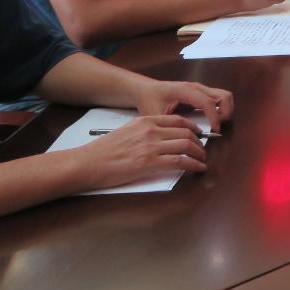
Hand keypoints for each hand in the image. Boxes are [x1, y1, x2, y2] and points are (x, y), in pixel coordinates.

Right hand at [72, 115, 210, 188]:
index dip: (193, 128)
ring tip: (202, 160)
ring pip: (186, 145)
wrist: (87, 163)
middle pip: (186, 132)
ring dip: (199, 153)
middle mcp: (151, 130)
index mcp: (145, 121)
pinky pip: (180, 161)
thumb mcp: (126, 132)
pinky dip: (194, 164)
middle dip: (199, 142)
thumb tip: (161, 139)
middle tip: (203, 150)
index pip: (177, 121)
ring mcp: (151, 146)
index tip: (199, 135)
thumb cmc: (103, 152)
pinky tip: (199, 168)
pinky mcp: (149, 163)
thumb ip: (145, 132)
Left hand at [133, 79, 233, 133]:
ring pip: (225, 96)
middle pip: (225, 96)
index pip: (209, 102)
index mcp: (186, 91)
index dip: (215, 117)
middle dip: (225, 113)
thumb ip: (170, 125)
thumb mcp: (156, 115)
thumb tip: (185, 138)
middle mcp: (197, 87)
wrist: (145, 90)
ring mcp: (201, 89)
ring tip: (215, 124)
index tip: (215, 130)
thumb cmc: (149, 100)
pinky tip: (211, 121)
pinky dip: (220, 110)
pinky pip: (219, 99)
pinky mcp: (201, 93)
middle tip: (216, 127)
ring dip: (225, 111)